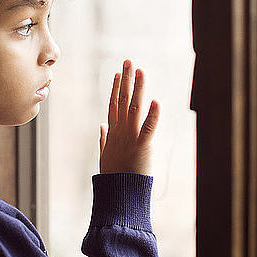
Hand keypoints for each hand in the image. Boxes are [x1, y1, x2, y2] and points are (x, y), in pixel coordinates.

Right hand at [98, 59, 159, 175]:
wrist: (119, 195)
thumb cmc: (114, 177)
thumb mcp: (105, 156)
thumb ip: (103, 139)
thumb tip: (101, 126)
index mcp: (112, 132)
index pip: (113, 104)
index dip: (115, 88)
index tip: (117, 73)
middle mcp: (120, 130)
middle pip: (122, 100)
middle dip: (126, 79)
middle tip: (129, 61)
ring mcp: (130, 137)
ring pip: (134, 107)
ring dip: (138, 88)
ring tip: (140, 71)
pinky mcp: (143, 146)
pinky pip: (148, 128)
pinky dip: (153, 115)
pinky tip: (156, 101)